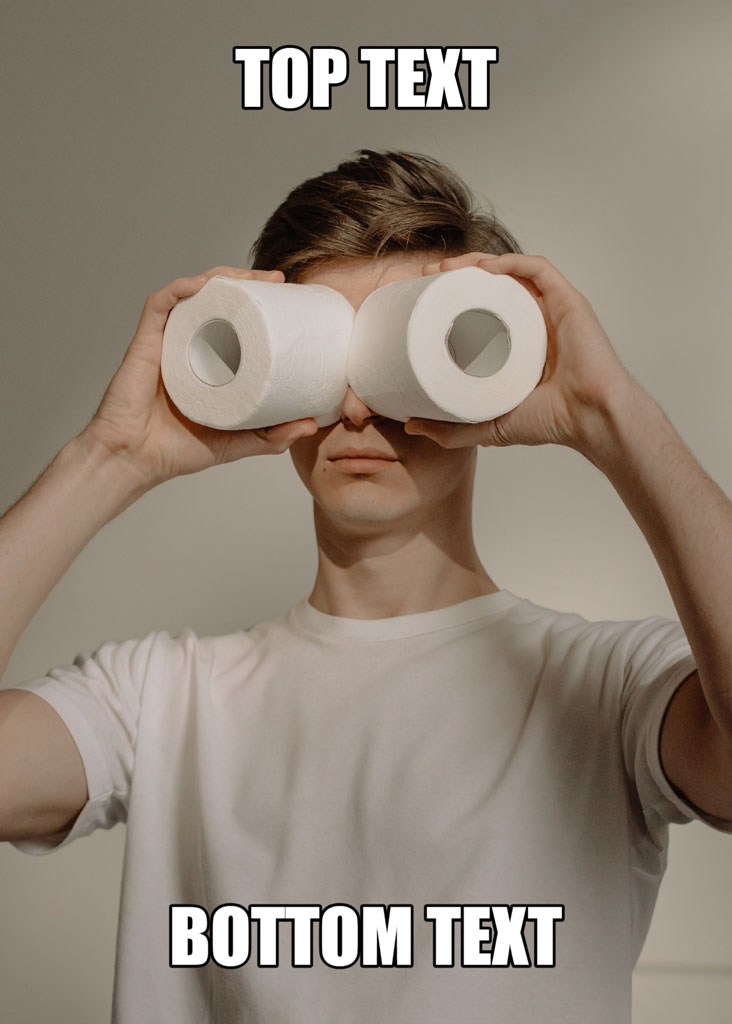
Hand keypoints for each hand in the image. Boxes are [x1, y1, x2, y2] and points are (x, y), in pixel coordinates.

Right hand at [81, 267, 317, 487]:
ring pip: (193, 291)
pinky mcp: (145, 340)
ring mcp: (166, 339)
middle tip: (278, 281)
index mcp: (207, 361)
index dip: (260, 305)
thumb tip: (312, 424)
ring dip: (223, 277)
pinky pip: (162, 302)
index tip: (289, 301)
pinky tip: (207, 284)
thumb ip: (273, 436)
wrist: (133, 460)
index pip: (235, 322)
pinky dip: (184, 286)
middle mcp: (188, 344)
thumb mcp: (238, 441)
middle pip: (217, 298)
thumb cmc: (176, 450)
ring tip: (253, 278)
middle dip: (247, 282)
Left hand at [405, 253, 637, 453]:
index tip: (420, 301)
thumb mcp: (488, 426)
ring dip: (476, 263)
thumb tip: (411, 426)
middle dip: (455, 275)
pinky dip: (511, 261)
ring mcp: (550, 310)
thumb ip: (451, 430)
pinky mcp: (568, 301)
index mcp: (515, 346)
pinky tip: (485, 266)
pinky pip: (539, 269)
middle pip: (490, 286)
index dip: (449, 301)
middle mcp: (532, 323)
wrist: (590, 418)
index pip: (478, 312)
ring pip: (510, 272)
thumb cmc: (550, 422)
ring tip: (445, 268)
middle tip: (425, 276)